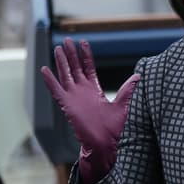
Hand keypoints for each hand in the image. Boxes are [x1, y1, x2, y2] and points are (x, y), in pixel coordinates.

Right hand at [40, 38, 138, 183]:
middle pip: (75, 68)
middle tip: (66, 40)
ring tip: (57, 48)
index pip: (88, 68)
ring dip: (61, 62)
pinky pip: (56, 90)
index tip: (83, 42)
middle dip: (71, 54)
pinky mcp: (67, 105)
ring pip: (65, 75)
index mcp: (94, 90)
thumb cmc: (113, 128)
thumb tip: (139, 76)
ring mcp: (73, 97)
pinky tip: (44, 69)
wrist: (104, 143)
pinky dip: (50, 80)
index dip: (85, 55)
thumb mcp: (122, 104)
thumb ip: (127, 89)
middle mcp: (82, 91)